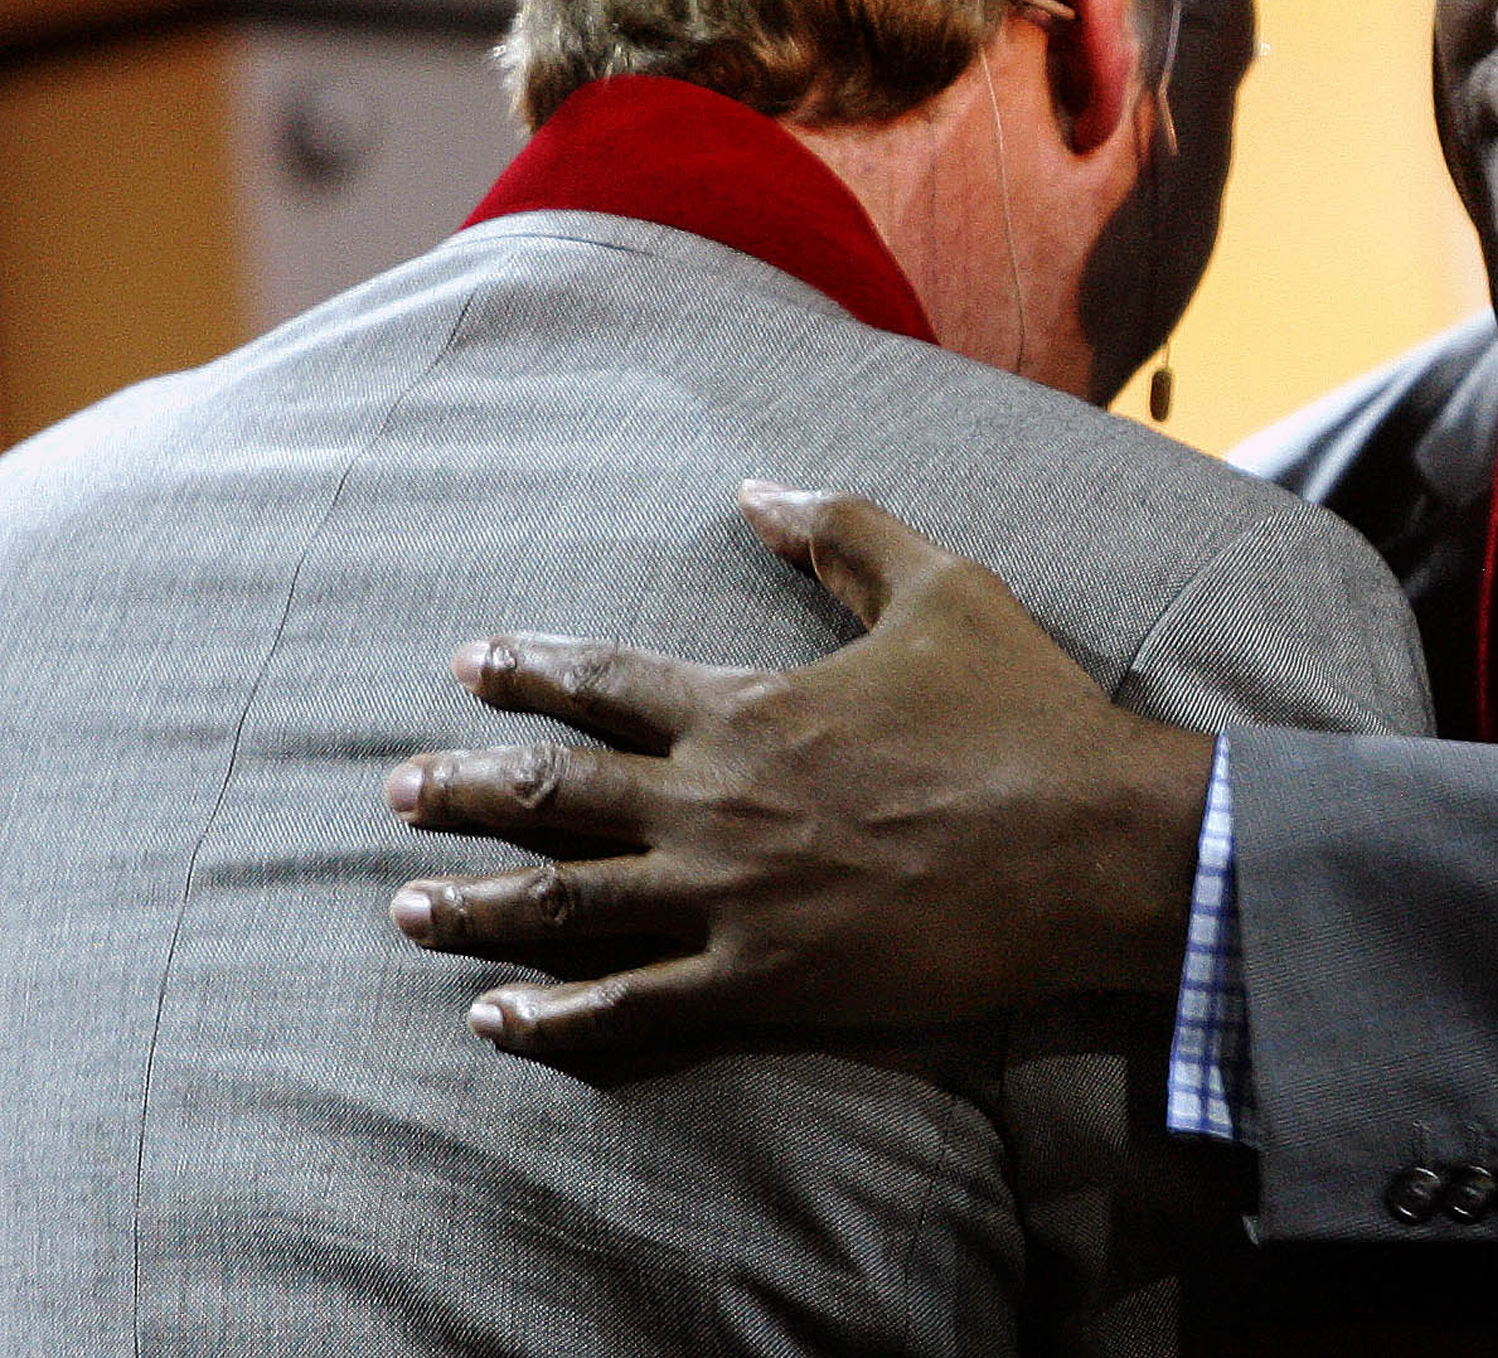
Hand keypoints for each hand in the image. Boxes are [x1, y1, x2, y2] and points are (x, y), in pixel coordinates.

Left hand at [386, 481, 1215, 1060]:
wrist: (1093, 846)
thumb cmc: (1026, 713)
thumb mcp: (944, 588)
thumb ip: (843, 530)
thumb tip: (757, 486)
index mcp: (749, 706)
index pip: (601, 683)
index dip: (526, 672)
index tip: (468, 669)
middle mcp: (716, 801)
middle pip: (548, 796)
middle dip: (458, 791)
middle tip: (394, 792)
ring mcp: (732, 900)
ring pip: (565, 903)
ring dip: (475, 905)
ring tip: (407, 909)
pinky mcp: (768, 981)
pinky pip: (634, 1005)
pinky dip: (555, 1017)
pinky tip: (496, 1021)